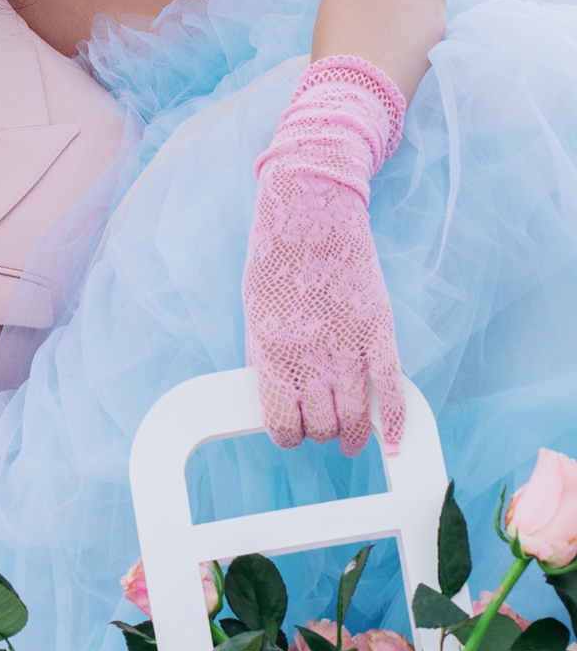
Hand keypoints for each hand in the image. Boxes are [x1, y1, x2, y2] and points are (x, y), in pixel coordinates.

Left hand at [243, 168, 404, 456]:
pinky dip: (395, 419)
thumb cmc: (275, 258)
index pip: (282, 424)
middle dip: (322, 432)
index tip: (292, 431)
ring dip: (354, 434)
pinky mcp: (378, 330)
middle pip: (322, 426)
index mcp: (272, 354)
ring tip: (352, 438)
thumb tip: (273, 391)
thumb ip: (264, 356)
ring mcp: (348, 346)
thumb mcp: (255, 313)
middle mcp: (311, 358)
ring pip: (355, 416)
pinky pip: (390, 387)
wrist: (310, 209)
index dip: (288, 435)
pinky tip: (395, 441)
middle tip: (324, 425)